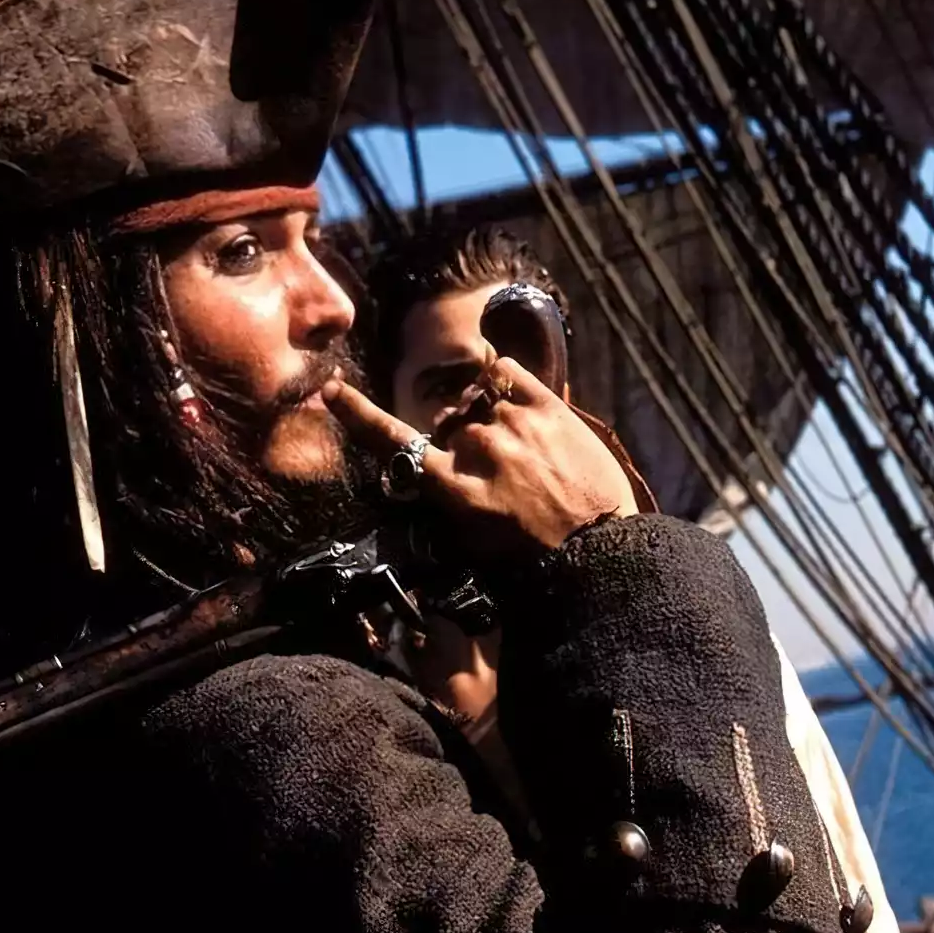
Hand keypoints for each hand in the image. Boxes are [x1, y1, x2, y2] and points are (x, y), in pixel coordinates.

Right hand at [323, 357, 638, 561]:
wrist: (600, 554)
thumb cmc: (535, 560)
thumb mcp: (473, 545)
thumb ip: (446, 503)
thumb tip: (431, 474)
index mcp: (452, 488)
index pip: (394, 443)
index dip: (359, 416)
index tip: (333, 392)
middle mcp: (476, 449)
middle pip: (449, 427)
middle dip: (465, 444)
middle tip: (501, 476)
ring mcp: (513, 424)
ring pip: (480, 404)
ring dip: (493, 421)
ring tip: (526, 456)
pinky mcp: (548, 408)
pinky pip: (508, 373)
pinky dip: (504, 382)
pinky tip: (514, 404)